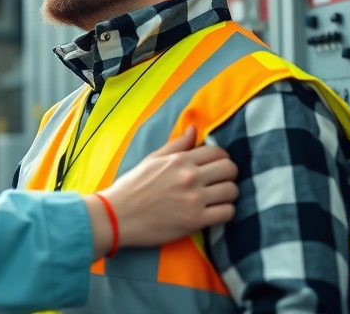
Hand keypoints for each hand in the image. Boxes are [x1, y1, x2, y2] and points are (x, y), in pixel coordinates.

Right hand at [85, 126, 238, 255]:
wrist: (117, 216)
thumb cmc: (132, 187)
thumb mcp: (152, 159)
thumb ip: (176, 145)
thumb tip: (194, 129)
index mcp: (179, 160)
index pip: (218, 151)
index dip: (220, 158)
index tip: (214, 167)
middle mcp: (190, 176)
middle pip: (230, 169)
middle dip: (228, 175)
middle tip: (218, 182)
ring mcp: (194, 199)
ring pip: (232, 191)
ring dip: (228, 195)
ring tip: (217, 198)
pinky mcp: (195, 220)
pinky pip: (227, 213)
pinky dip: (225, 213)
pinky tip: (214, 213)